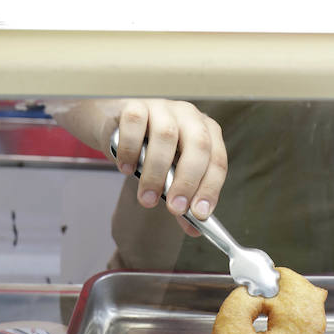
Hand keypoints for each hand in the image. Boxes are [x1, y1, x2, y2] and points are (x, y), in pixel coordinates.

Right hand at [83, 98, 226, 236]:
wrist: (116, 125)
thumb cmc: (149, 149)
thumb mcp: (169, 174)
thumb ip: (182, 197)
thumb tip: (195, 228)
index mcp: (207, 132)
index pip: (217, 161)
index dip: (210, 188)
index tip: (200, 213)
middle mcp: (189, 116)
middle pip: (197, 145)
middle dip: (187, 181)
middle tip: (174, 208)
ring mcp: (162, 107)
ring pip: (165, 136)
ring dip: (156, 172)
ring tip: (147, 198)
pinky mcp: (135, 104)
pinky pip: (134, 125)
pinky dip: (130, 150)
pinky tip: (126, 169)